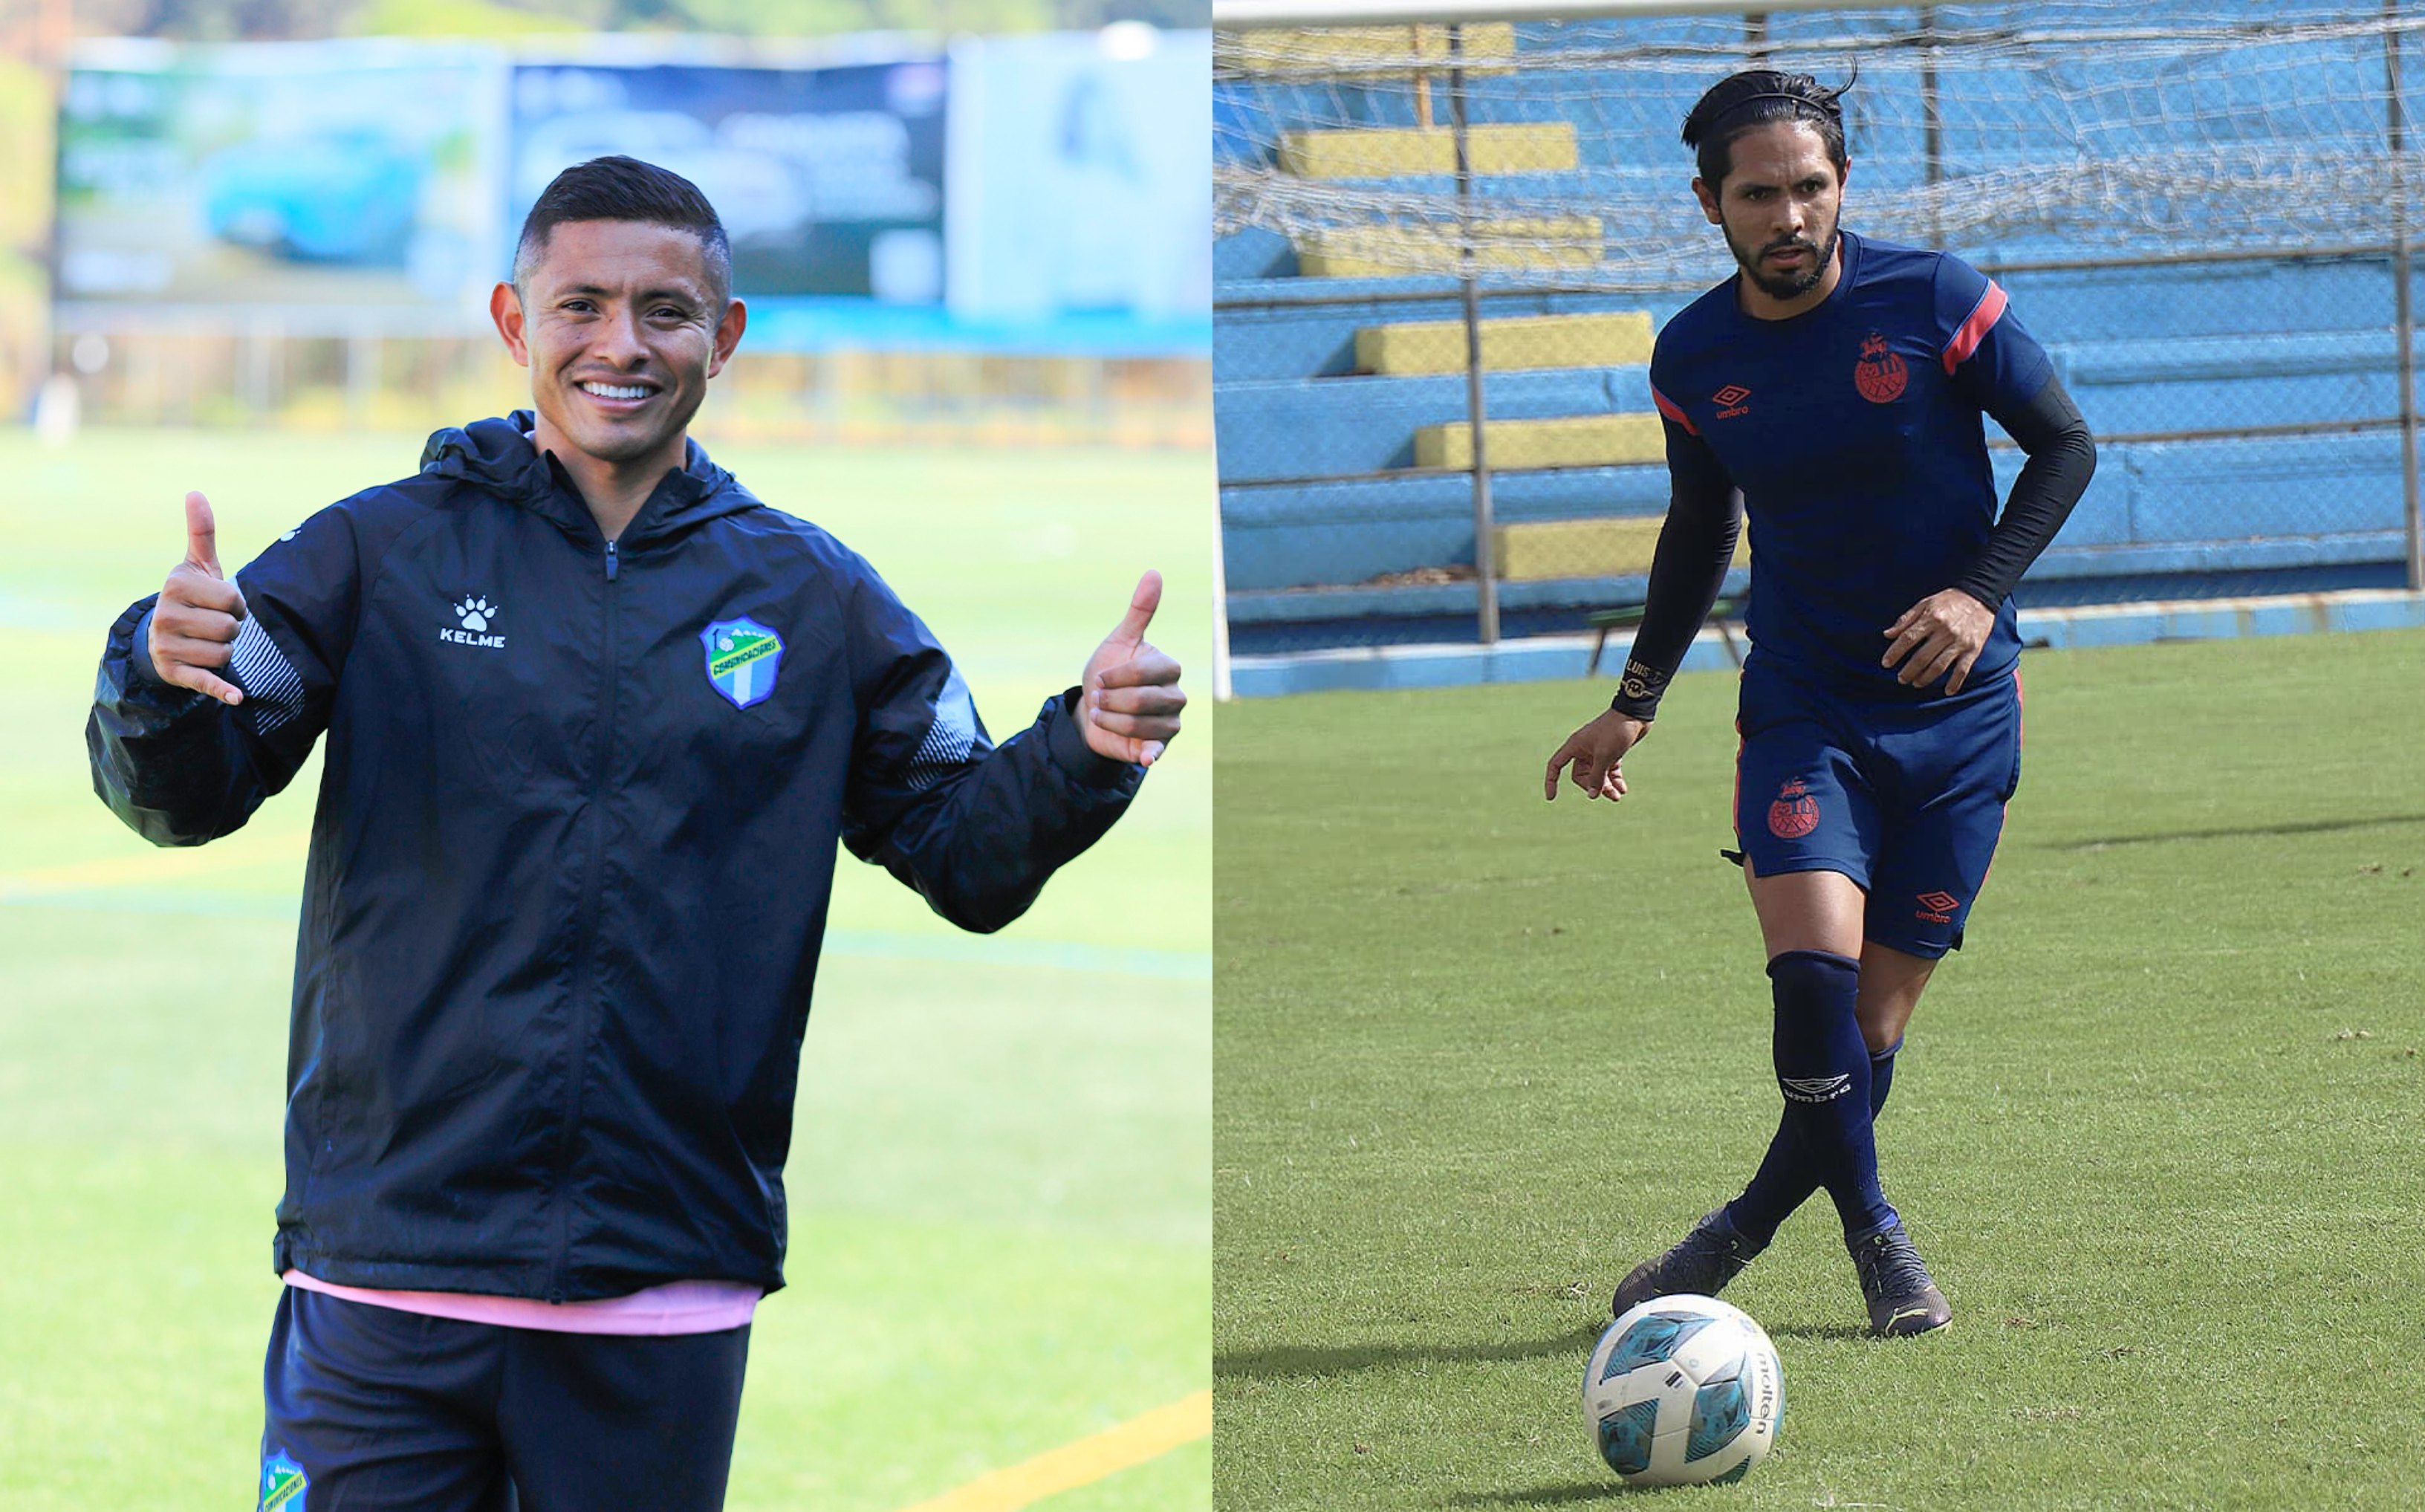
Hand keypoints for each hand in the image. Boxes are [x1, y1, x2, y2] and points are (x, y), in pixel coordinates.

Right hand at [149, 491, 247, 705]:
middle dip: (231, 628)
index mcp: (176, 585)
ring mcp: (168, 645)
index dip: (236, 604)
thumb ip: (201, 532)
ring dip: (225, 649)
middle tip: (212, 624)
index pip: (234, 600)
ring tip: (205, 640)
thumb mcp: (197, 565)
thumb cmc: (192, 596)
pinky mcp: (175, 672)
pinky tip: (236, 697)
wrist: (163, 636)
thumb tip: (195, 492)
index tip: (219, 603)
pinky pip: (206, 682)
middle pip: (231, 628)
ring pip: (226, 652)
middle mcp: (166, 615)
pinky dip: (222, 691)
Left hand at [1079, 570, 1184, 765]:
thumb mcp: (1120, 640)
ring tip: (1102, 713)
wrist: (1094, 711)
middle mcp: (1176, 696)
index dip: (1114, 676)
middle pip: (1140, 700)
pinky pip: (1155, 750)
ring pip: (1136, 725)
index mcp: (1169, 668)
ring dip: (1108, 719)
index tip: (1100, 678)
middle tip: (1099, 697)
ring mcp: (1170, 723)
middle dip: (1108, 699)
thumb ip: (1140, 610)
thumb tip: (1154, 572)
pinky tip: (1142, 756)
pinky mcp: (1158, 747)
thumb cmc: (1110, 672)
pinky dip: (1149, 754)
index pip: (1143, 672)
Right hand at [1543, 708, 1649, 802]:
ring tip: (1617, 796)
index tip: (1552, 798)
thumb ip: (1597, 777)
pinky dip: (1614, 780)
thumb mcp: (1605, 756)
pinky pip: (1609, 771)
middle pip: (1580, 775)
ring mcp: (1597, 751)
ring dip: (1606, 787)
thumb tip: (1592, 795)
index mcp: (1575, 746)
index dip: (1551, 781)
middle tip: (1608, 792)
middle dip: (1593, 786)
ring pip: (1597, 775)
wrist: (1635, 714)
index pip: (1555, 765)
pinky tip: (1622, 789)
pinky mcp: (1611, 753)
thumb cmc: (1616, 731)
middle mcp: (1583, 749)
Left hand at [1881, 588, 1993, 692]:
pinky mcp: (1974, 649)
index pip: (1908, 638)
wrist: (1981, 597)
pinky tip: (1947, 691)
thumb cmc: (1949, 600)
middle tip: (1901, 678)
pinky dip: (1955, 682)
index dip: (1895, 653)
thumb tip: (1887, 634)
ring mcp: (1960, 642)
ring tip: (1916, 683)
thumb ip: (1906, 619)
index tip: (1886, 663)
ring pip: (1939, 666)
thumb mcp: (1925, 603)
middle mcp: (1945, 631)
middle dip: (1908, 671)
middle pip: (1922, 657)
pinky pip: (1963, 670)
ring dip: (1925, 678)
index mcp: (1931, 618)